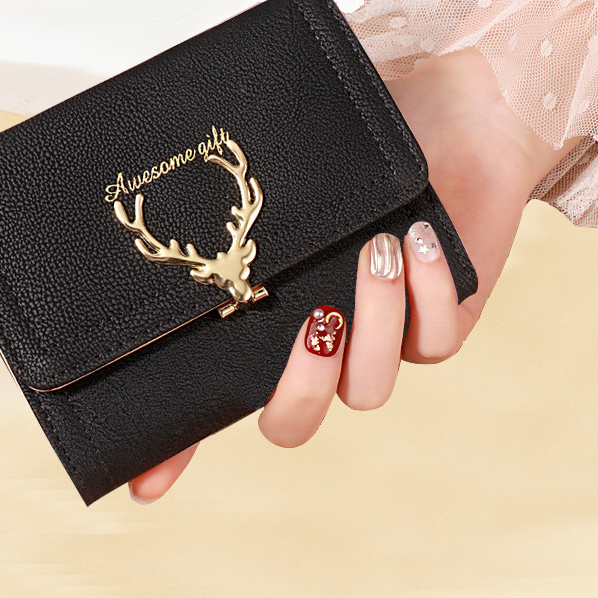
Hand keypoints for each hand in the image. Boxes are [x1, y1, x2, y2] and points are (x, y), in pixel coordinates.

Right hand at [128, 48, 585, 503]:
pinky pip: (434, 346)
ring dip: (374, 323)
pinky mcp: (442, 325)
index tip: (145, 484)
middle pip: (291, 422)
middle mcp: (319, 338)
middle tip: (314, 321)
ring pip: (367, 390)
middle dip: (297, 389)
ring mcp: (380, 340)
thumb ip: (238, 180)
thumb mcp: (290, 166)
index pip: (213, 395)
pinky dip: (427, 296)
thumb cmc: (360, 140)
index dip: (178, 447)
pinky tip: (418, 240)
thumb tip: (155, 162)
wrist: (453, 112)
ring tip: (378, 250)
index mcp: (271, 313)